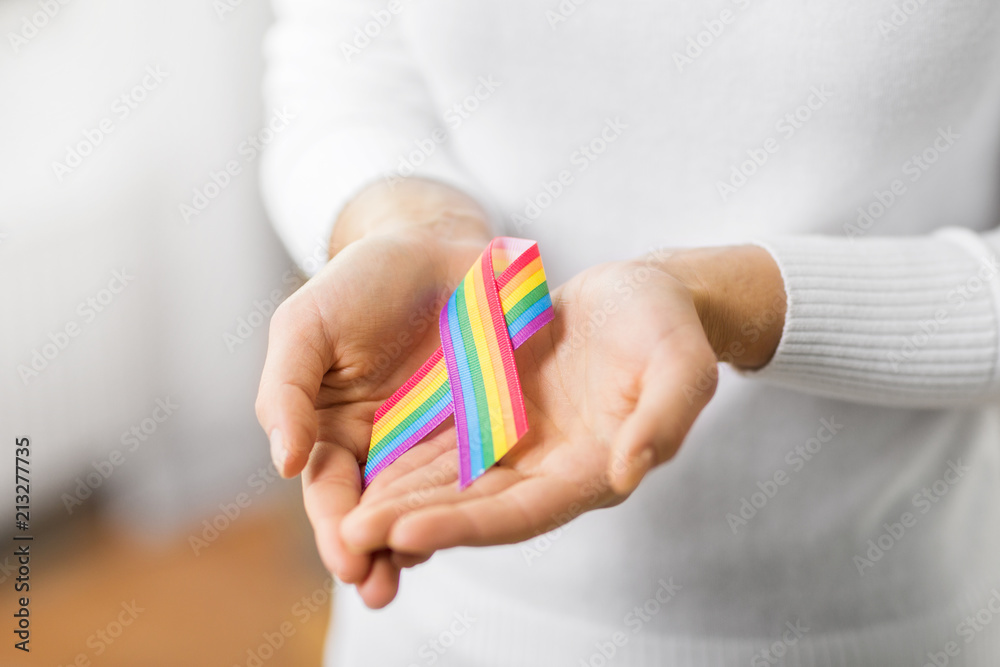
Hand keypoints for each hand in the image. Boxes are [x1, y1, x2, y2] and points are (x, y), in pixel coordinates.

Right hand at [254, 179, 490, 606]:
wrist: (436, 245)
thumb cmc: (362, 283)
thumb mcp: (306, 325)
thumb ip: (286, 390)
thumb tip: (283, 463)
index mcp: (333, 430)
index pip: (330, 490)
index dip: (334, 526)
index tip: (346, 557)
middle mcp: (383, 447)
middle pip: (377, 512)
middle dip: (373, 554)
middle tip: (377, 591)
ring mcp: (436, 441)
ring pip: (427, 504)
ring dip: (421, 543)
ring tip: (416, 574)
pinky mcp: (484, 427)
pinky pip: (479, 471)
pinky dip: (474, 502)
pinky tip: (476, 526)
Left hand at [340, 247, 785, 604]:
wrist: (643, 296)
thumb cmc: (668, 326)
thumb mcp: (682, 364)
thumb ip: (663, 417)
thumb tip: (627, 471)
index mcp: (590, 470)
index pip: (523, 512)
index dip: (468, 526)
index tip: (409, 533)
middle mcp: (548, 471)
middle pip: (474, 509)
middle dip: (414, 524)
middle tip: (352, 537)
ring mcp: (519, 446)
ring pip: (450, 484)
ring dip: (400, 501)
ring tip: (342, 515)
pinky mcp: (496, 415)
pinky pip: (444, 444)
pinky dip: (405, 460)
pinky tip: (360, 467)